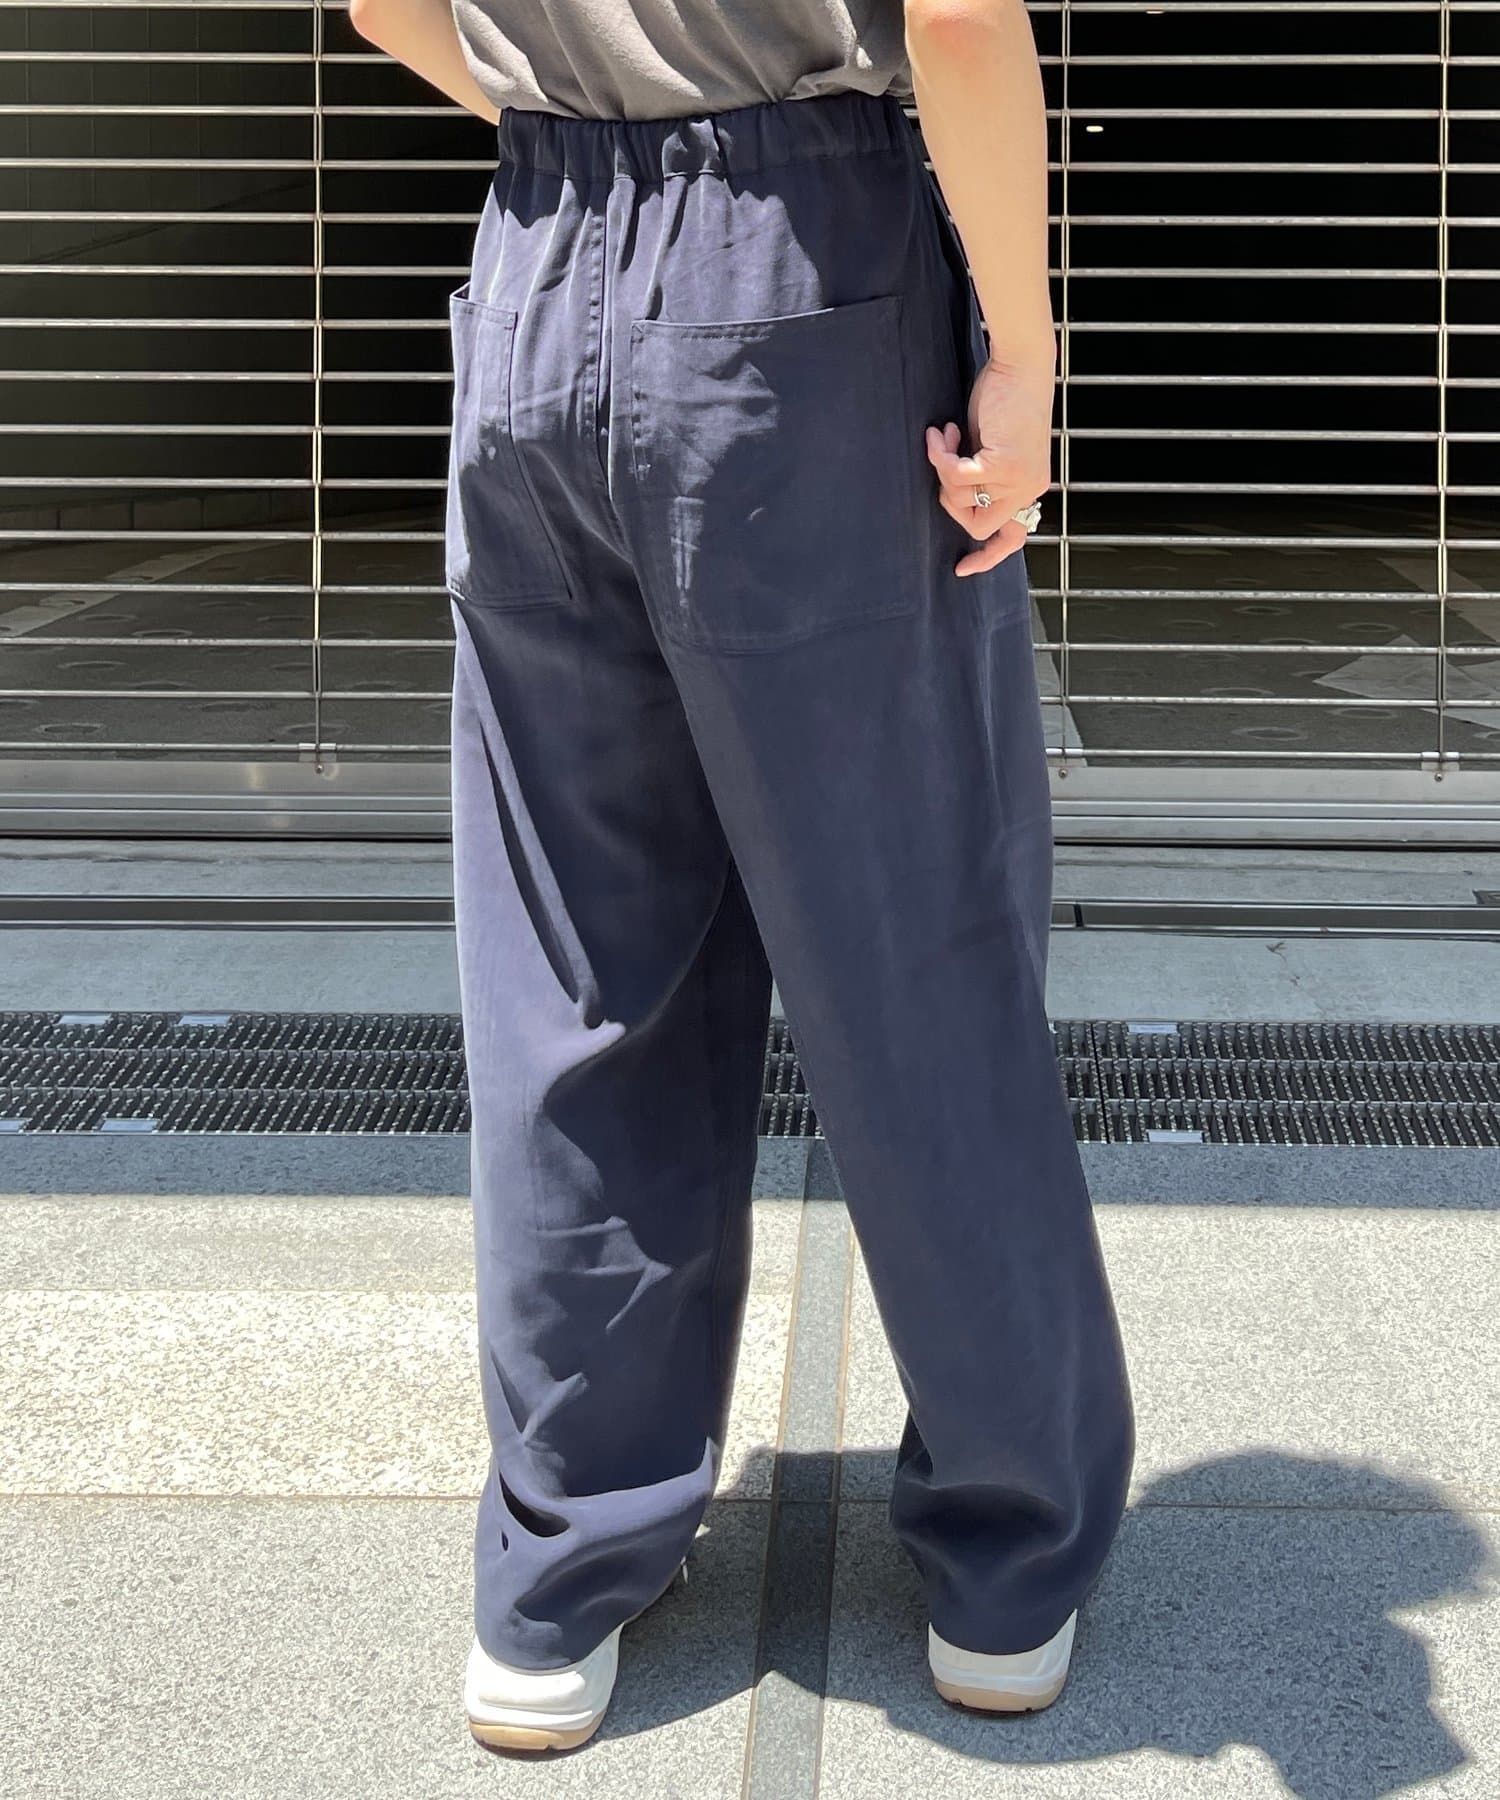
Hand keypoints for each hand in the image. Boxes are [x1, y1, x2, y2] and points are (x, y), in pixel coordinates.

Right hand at [923, 357, 1053, 575]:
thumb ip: (982, 477)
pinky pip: (956, 477)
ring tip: (946, 437)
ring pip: (961, 501)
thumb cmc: (1005, 398)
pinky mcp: (1004, 465)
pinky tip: (940, 433)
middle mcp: (1029, 490)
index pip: (1013, 539)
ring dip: (943, 470)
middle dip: (950, 501)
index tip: (962, 568)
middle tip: (945, 464)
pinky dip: (940, 456)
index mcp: (1029, 488)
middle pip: (976, 527)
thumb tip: (953, 499)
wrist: (1022, 365)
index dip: (988, 557)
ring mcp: (1019, 480)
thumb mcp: (993, 448)